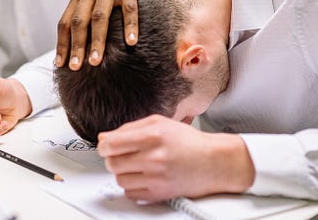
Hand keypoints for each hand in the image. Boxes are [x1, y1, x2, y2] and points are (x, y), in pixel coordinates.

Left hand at [55, 0, 152, 69]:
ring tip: (96, 62)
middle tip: (75, 68)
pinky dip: (130, 26)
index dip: (62, 44)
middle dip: (76, 47)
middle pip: (80, 22)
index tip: (60, 65)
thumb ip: (86, 10)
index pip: (65, 22)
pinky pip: (128, 9)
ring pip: (100, 18)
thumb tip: (78, 43)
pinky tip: (131, 42)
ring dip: (97, 41)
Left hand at [97, 114, 254, 201]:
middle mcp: (155, 157)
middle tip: (122, 155)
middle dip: (113, 159)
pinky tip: (143, 176)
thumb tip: (104, 137)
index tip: (105, 146)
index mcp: (153, 135)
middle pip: (113, 163)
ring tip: (137, 165)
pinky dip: (132, 186)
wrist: (213, 162)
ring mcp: (157, 177)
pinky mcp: (159, 193)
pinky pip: (131, 193)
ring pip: (120, 179)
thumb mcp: (160, 123)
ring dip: (123, 173)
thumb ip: (130, 128)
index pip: (112, 143)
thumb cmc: (188, 141)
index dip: (104, 145)